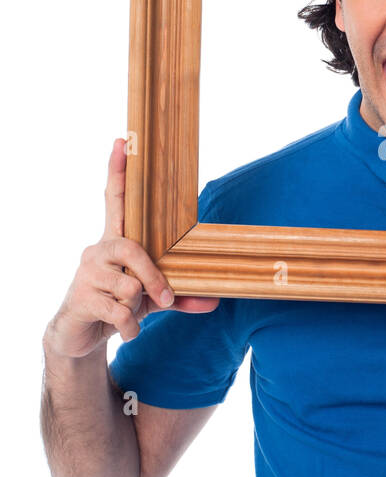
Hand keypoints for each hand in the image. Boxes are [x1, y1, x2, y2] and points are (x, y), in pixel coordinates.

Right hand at [44, 138, 219, 358]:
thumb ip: (182, 296)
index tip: (122, 141)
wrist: (78, 334)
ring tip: (131, 315)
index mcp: (115, 242)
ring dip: (138, 308)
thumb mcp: (153, 300)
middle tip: (165, 299)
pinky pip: (119, 312)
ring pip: (128, 286)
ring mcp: (86, 273)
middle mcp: (97, 250)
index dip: (118, 171)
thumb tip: (216, 300)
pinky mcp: (81, 298)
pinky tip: (125, 330)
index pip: (115, 200)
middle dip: (154, 278)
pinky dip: (130, 327)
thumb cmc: (117, 305)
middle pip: (132, 250)